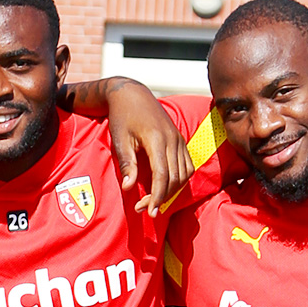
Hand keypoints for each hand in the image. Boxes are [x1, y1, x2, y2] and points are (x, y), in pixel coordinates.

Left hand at [103, 84, 192, 214]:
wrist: (132, 94)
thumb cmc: (123, 116)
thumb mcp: (120, 140)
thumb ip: (127, 164)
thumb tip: (129, 188)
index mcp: (157, 139)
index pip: (163, 175)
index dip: (157, 196)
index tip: (150, 212)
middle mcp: (173, 140)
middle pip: (175, 178)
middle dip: (162, 198)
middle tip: (144, 209)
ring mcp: (179, 140)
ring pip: (184, 174)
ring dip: (172, 191)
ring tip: (154, 201)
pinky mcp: (180, 140)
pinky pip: (187, 165)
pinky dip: (180, 180)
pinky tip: (166, 187)